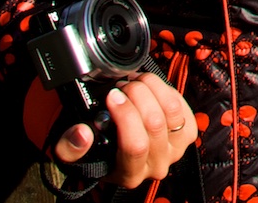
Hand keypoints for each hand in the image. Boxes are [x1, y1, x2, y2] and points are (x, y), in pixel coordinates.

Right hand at [53, 72, 197, 188]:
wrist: (118, 147)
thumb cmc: (96, 147)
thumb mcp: (72, 152)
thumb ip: (69, 147)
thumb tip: (82, 134)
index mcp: (129, 174)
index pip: (135, 146)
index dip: (125, 116)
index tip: (112, 96)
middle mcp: (156, 164)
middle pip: (154, 123)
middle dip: (136, 95)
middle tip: (121, 85)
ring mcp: (176, 148)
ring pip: (171, 110)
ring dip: (152, 88)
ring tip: (134, 82)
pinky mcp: (187, 131)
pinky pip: (181, 104)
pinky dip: (165, 89)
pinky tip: (149, 87)